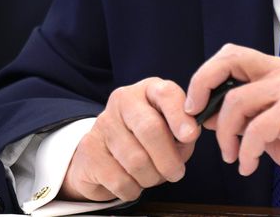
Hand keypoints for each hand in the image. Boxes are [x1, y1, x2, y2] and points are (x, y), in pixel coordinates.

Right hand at [60, 78, 200, 202]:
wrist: (105, 156)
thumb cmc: (149, 141)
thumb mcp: (173, 132)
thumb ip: (184, 133)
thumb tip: (188, 136)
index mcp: (149, 89)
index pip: (166, 94)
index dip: (180, 116)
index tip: (190, 136)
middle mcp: (124, 100)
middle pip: (150, 129)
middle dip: (168, 158)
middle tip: (176, 173)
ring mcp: (103, 123)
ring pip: (136, 160)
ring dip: (151, 178)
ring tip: (152, 177)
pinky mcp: (89, 149)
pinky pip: (119, 180)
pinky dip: (133, 190)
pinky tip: (133, 184)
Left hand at [185, 44, 279, 196]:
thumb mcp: (272, 125)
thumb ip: (246, 115)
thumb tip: (206, 114)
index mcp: (279, 70)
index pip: (232, 55)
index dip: (205, 76)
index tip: (194, 105)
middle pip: (229, 59)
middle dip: (202, 87)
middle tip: (195, 118)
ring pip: (236, 101)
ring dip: (225, 135)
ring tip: (233, 156)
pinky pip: (255, 130)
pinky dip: (246, 152)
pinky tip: (250, 165)